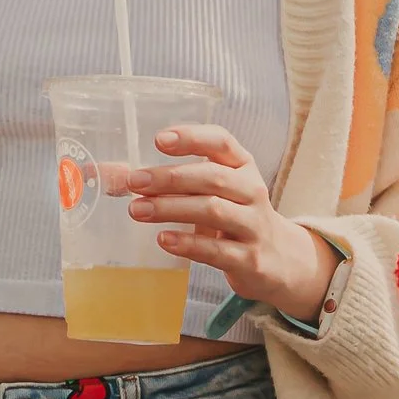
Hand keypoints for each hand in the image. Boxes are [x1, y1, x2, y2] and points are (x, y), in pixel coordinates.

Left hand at [127, 123, 336, 322]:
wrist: (280, 260)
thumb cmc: (236, 216)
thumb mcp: (218, 191)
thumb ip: (177, 181)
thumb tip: (117, 175)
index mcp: (243, 166)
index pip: (221, 142)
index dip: (191, 138)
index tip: (159, 140)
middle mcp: (252, 191)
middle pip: (212, 177)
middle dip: (169, 178)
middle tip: (135, 182)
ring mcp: (253, 226)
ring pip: (212, 211)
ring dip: (171, 208)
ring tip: (138, 210)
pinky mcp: (249, 259)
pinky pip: (216, 250)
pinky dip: (188, 243)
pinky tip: (164, 239)